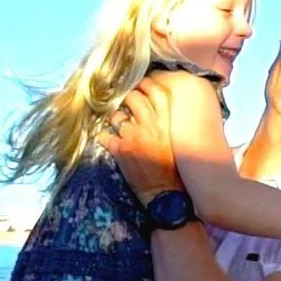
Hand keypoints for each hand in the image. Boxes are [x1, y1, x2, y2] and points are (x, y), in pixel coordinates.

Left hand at [105, 83, 182, 202]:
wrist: (166, 195)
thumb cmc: (174, 169)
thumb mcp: (176, 140)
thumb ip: (166, 122)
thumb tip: (152, 106)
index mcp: (168, 122)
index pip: (156, 91)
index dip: (145, 85)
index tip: (139, 86)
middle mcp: (151, 124)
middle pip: (133, 97)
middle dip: (126, 99)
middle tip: (124, 105)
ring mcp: (134, 136)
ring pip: (116, 115)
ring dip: (114, 119)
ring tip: (116, 126)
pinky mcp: (121, 149)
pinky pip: (104, 135)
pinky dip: (103, 137)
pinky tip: (106, 140)